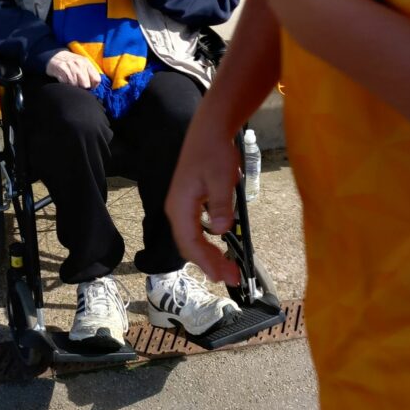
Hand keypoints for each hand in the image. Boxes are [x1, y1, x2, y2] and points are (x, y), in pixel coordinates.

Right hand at [46, 50, 100, 87]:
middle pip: (86, 84)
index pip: (96, 79)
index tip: (89, 86)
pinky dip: (65, 84)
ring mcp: (70, 65)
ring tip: (70, 82)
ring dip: (73, 86)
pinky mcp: (61, 68)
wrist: (55, 56)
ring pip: (75, 85)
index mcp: (87, 62)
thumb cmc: (71, 63)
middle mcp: (79, 63)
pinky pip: (66, 83)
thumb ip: (90, 73)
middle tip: (78, 84)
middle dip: (82, 87)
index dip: (93, 86)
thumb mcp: (82, 64)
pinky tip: (64, 80)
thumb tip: (95, 85)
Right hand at [165, 108, 241, 285]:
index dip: (206, 262)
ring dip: (208, 256)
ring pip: (192, 240)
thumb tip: (221, 230)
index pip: (190, 243)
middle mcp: (177, 210)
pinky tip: (219, 248)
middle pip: (189, 246)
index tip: (223, 276)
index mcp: (180, 207)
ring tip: (228, 268)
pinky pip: (195, 231)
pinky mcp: (190, 204)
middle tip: (232, 277)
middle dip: (209, 264)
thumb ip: (221, 205)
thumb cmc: (214, 152)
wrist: (209, 131)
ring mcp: (182, 207)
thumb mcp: (222, 178)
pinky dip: (207, 244)